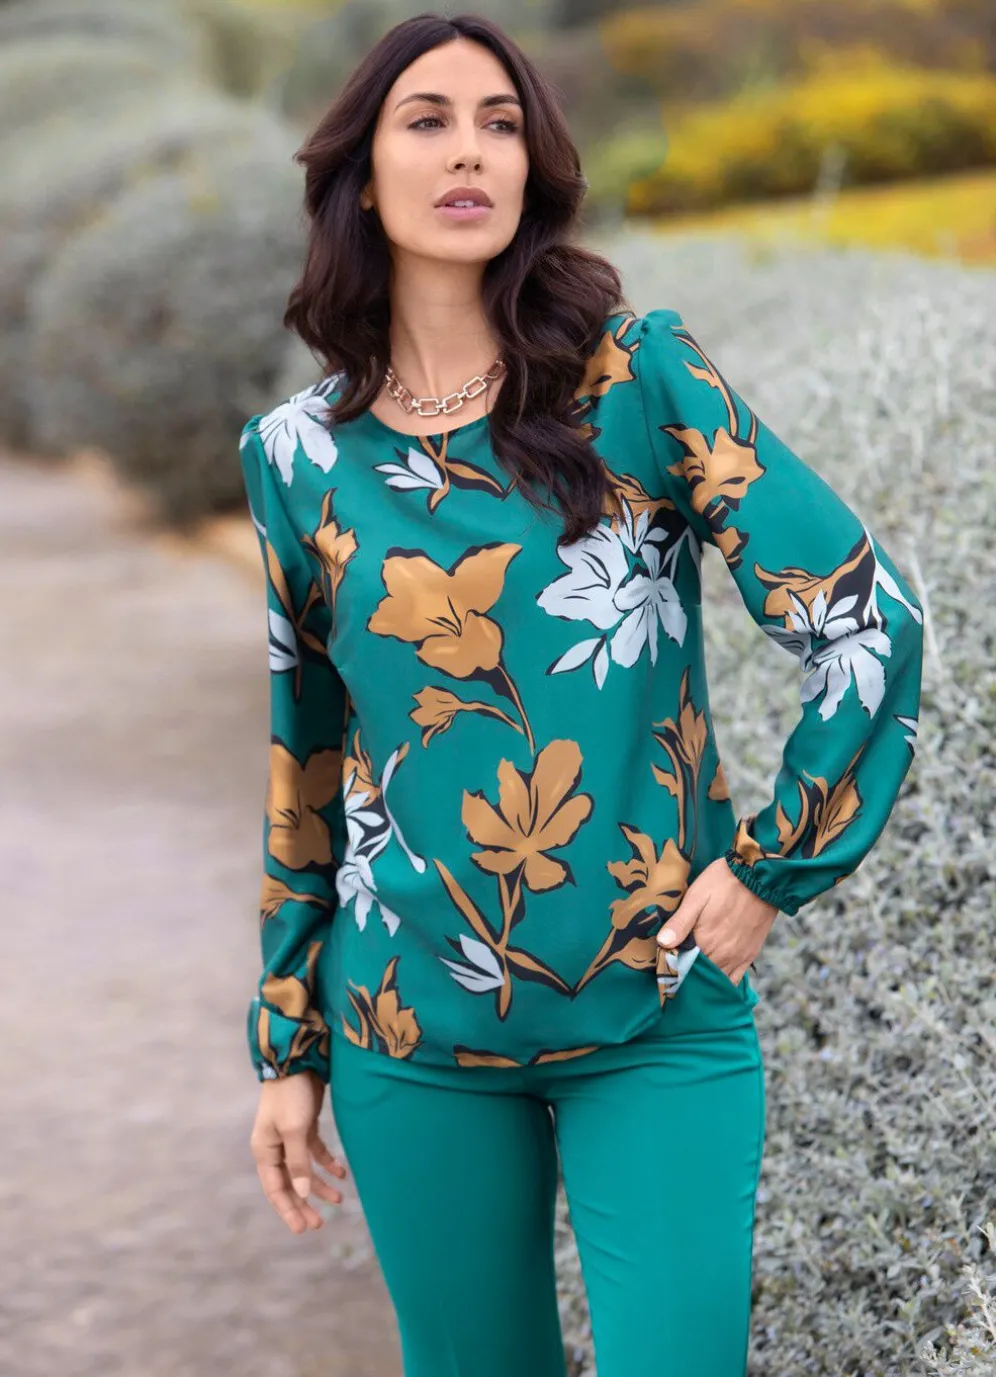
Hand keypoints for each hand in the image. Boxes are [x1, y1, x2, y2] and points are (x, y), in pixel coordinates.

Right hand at [249, 1068, 347, 1234]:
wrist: (297, 1059)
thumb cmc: (291, 1095)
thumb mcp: (294, 1130)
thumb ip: (298, 1161)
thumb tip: (301, 1192)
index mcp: (265, 1151)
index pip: (275, 1189)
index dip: (288, 1210)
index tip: (302, 1229)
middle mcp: (274, 1148)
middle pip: (289, 1183)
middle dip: (304, 1204)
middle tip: (320, 1224)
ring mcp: (289, 1137)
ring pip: (304, 1170)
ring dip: (320, 1185)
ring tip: (339, 1199)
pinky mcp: (304, 1127)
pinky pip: (314, 1152)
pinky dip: (327, 1163)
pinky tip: (342, 1172)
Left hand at [656, 856, 776, 985]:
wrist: (760, 877)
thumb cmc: (723, 883)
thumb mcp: (696, 896)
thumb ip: (680, 922)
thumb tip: (662, 943)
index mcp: (704, 941)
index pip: (682, 966)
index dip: (671, 967)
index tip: (662, 965)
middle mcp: (721, 955)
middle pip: (698, 976)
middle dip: (685, 975)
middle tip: (674, 971)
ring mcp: (736, 957)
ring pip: (715, 980)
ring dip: (703, 981)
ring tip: (692, 975)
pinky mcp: (749, 955)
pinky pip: (735, 980)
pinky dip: (723, 983)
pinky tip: (713, 980)